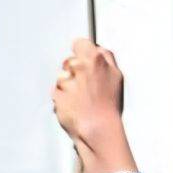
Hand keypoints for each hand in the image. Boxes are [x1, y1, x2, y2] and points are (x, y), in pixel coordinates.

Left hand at [51, 39, 127, 158]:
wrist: (98, 129)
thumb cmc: (109, 106)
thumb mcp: (117, 76)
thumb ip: (107, 58)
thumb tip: (98, 49)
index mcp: (95, 59)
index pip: (80, 43)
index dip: (81, 51)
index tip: (83, 58)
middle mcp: (78, 67)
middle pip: (69, 60)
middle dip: (74, 70)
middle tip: (85, 85)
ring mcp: (65, 81)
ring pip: (61, 76)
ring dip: (67, 85)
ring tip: (80, 98)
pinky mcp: (56, 94)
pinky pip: (56, 91)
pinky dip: (62, 97)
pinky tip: (73, 105)